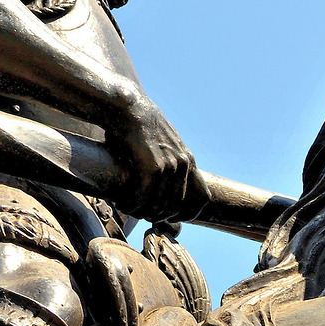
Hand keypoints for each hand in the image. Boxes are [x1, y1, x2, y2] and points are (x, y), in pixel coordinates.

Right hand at [111, 95, 200, 221]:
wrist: (128, 107)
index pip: (203, 198)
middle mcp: (183, 165)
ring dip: (142, 212)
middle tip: (142, 214)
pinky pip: (143, 197)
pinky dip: (131, 205)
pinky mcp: (151, 167)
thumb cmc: (139, 127)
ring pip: (159, 206)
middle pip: (177, 207)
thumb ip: (169, 162)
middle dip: (159, 216)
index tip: (170, 217)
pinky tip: (121, 203)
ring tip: (128, 209)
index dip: (188, 213)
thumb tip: (165, 183)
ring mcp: (169, 167)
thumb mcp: (164, 144)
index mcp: (188, 160)